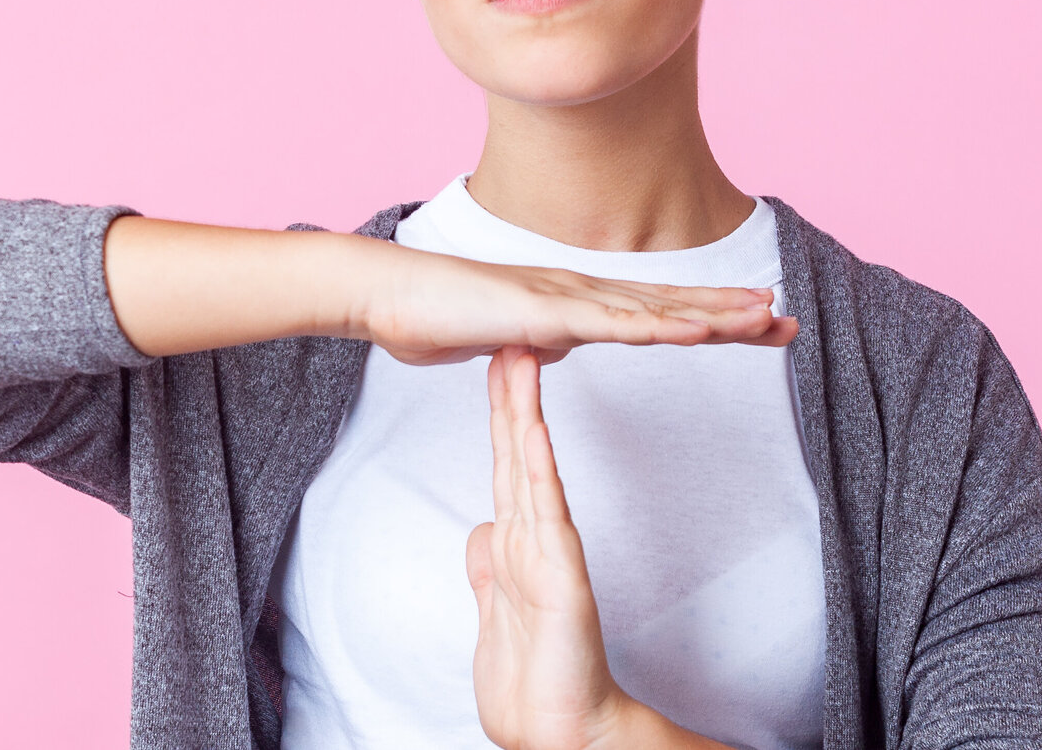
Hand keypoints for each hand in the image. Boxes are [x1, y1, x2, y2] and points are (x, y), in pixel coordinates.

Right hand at [356, 246, 797, 365]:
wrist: (388, 296)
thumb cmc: (433, 316)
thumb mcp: (501, 341)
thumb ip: (532, 343)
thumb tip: (551, 347)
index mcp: (575, 305)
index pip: (656, 315)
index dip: (709, 319)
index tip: (756, 325)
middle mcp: (582, 293)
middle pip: (672, 307)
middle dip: (733, 314)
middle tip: (791, 321)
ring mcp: (567, 299)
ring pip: (656, 311)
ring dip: (713, 315)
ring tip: (766, 318)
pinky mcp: (546, 313)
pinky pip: (614, 325)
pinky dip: (662, 327)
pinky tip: (700, 330)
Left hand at [465, 348, 740, 749]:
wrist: (558, 730)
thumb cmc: (535, 681)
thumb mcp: (493, 614)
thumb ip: (489, 569)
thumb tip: (481, 530)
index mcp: (519, 545)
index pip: (507, 466)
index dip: (500, 417)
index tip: (496, 364)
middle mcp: (536, 539)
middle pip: (519, 452)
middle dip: (513, 393)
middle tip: (513, 332)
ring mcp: (550, 554)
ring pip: (532, 468)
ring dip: (525, 412)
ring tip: (523, 358)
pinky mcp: (560, 575)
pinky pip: (545, 512)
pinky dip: (538, 468)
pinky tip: (534, 429)